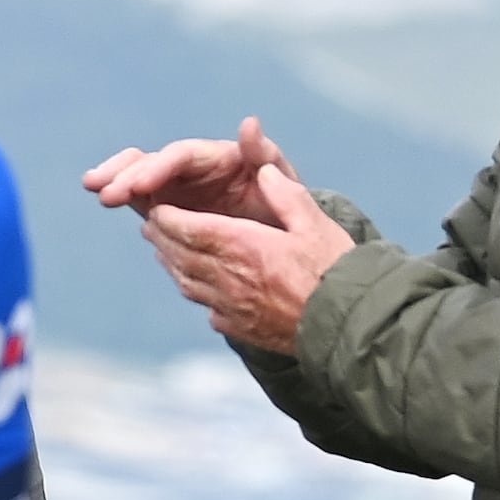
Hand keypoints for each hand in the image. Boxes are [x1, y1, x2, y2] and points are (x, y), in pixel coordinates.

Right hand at [79, 115, 296, 228]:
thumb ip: (266, 155)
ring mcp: (178, 186)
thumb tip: (248, 123)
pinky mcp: (167, 206)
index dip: (157, 167)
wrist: (284, 239)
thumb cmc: (287, 210)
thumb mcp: (286, 182)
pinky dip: (121, 193)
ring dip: (115, 178)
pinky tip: (102, 197)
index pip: (181, 157)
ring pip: (140, 174)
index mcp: (220, 158)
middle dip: (126, 173)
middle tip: (102, 190)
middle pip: (153, 161)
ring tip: (92, 186)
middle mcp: (194, 168)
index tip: (137, 185)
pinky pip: (139, 196)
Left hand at [132, 159, 354, 356]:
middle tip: (153, 224)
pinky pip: (206, 307)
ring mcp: (230, 307)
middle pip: (180, 255)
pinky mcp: (239, 328)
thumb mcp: (315, 223)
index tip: (158, 208)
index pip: (191, 229)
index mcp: (245, 247)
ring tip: (165, 249)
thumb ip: (286, 196)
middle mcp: (229, 279)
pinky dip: (196, 291)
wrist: (346, 325)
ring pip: (187, 282)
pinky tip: (198, 285)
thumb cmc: (335, 270)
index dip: (169, 218)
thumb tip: (263, 171)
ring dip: (172, 263)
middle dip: (163, 237)